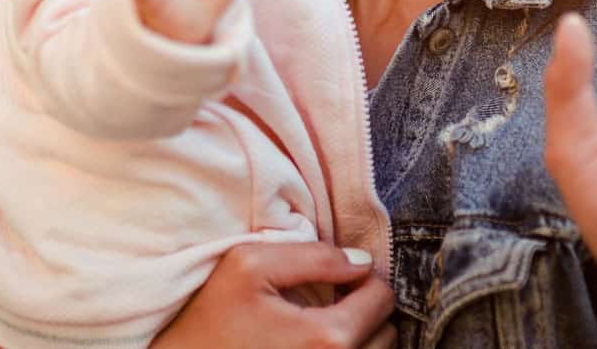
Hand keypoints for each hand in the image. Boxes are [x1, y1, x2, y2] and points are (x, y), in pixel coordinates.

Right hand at [154, 241, 395, 347]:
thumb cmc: (210, 318)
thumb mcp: (249, 265)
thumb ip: (313, 257)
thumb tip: (362, 262)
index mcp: (326, 339)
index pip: (382, 299)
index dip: (364, 278)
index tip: (341, 275)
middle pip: (387, 333)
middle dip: (365, 310)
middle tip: (331, 299)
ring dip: (360, 337)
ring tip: (321, 324)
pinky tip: (312, 345)